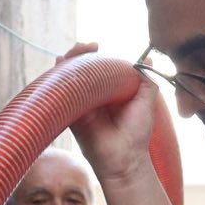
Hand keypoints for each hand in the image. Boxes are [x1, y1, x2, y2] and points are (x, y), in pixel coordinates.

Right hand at [57, 40, 159, 186]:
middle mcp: (92, 95)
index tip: (96, 45)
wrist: (125, 159)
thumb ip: (147, 80)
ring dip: (66, 62)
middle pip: (79, 68)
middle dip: (78, 53)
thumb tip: (148, 59)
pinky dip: (56, 81)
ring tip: (73, 52)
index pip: (97, 66)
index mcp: (109, 90)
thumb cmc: (137, 133)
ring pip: (67, 78)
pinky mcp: (70, 115)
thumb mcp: (146, 101)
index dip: (92, 54)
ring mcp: (80, 104)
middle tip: (85, 46)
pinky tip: (60, 68)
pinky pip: (59, 96)